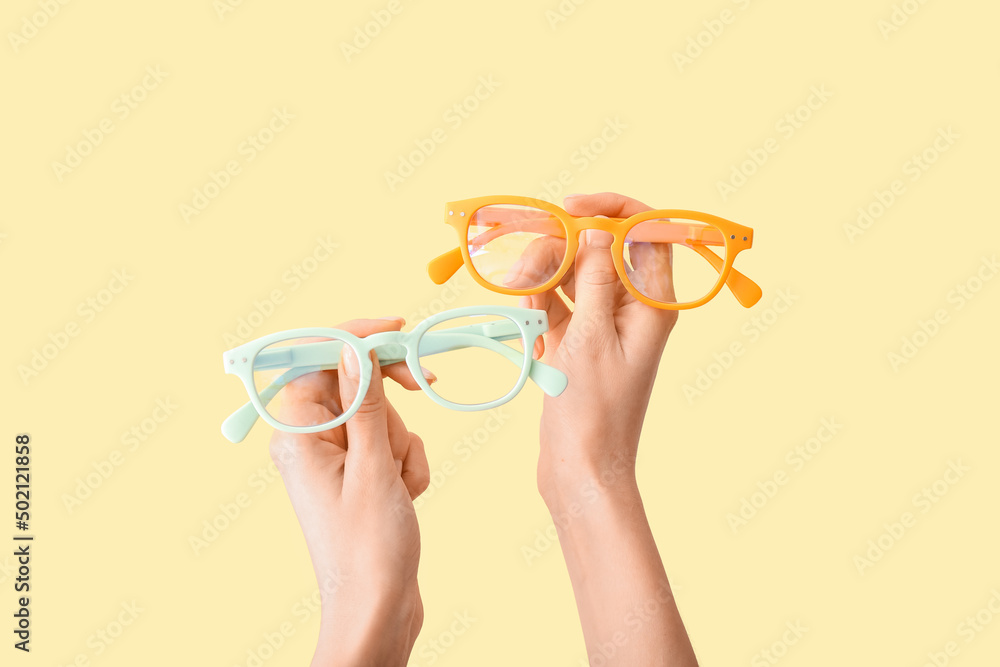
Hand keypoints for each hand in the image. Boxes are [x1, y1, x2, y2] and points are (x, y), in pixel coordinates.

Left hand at [268, 317, 430, 666]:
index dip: (355, 337)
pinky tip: (407, 494)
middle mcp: (310, 442)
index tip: (397, 329)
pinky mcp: (357, 476)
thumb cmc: (367, 549)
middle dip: (390, 402)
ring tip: (400, 483)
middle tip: (427, 384)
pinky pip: (389, 444)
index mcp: (297, 434)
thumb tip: (353, 348)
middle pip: (356, 385)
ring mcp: (335, 460)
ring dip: (402, 442)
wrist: (378, 610)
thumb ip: (366, 402)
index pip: (318, 360)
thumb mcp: (373, 466)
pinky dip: (406, 462)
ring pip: (380, 416)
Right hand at [520, 193, 696, 665]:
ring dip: (542, 275)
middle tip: (527, 263)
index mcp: (653, 305)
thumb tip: (600, 231)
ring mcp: (602, 326)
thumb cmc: (593, 411)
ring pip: (573, 275)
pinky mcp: (576, 341)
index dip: (613, 211)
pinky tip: (523, 311)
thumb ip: (595, 278)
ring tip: (517, 293)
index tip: (571, 208)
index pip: (647, 233)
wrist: (579, 470)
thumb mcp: (592, 337)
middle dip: (561, 248)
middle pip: (600, 251)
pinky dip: (539, 301)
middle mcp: (632, 310)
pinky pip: (557, 303)